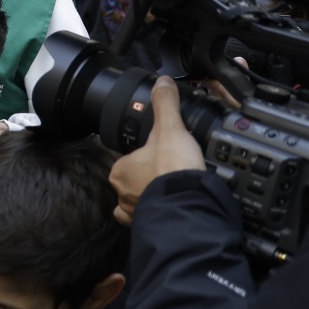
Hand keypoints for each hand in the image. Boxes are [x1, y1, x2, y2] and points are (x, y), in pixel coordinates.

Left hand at [108, 76, 204, 225]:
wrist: (188, 204)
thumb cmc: (173, 169)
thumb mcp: (170, 128)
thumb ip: (165, 104)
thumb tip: (162, 83)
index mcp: (120, 170)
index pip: (127, 160)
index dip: (144, 156)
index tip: (159, 156)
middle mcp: (122, 193)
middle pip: (132, 182)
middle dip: (146, 178)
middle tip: (168, 173)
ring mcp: (135, 211)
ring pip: (137, 202)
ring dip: (149, 197)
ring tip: (168, 191)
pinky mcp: (150, 225)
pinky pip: (147, 219)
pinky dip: (155, 213)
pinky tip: (167, 208)